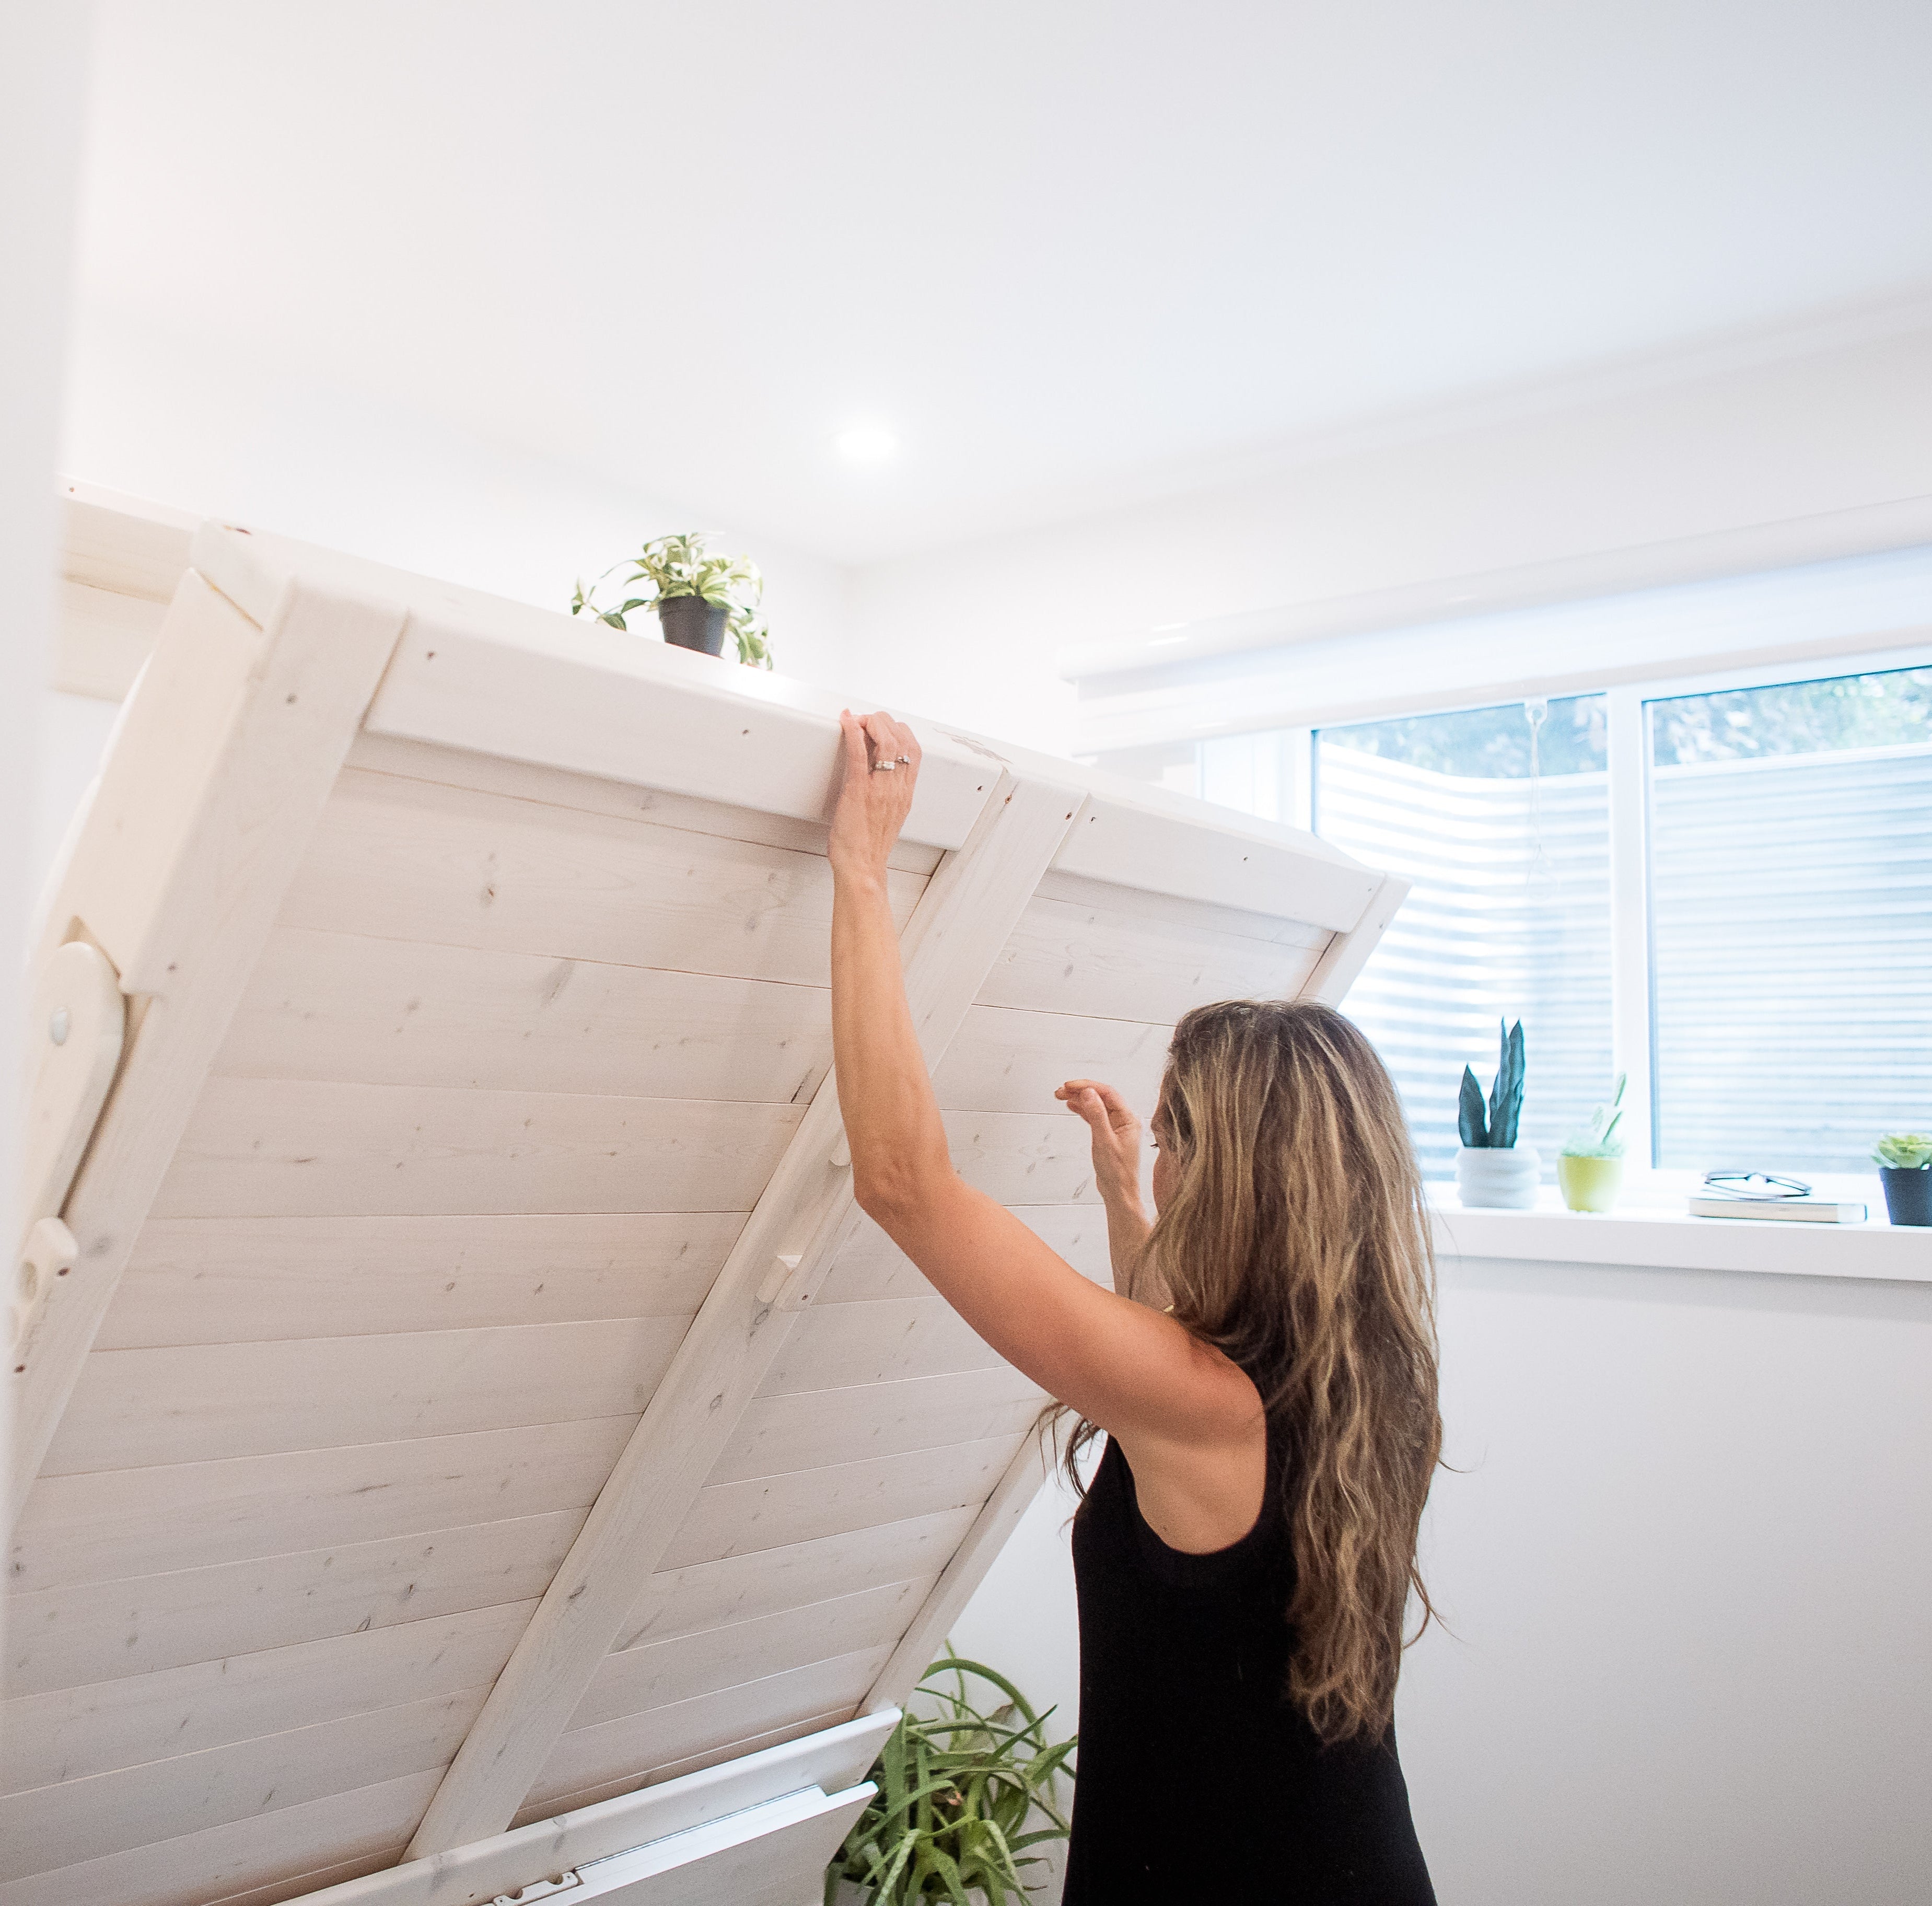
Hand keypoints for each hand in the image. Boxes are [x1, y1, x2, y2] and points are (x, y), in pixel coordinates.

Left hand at [830, 709, 920, 880]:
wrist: (862, 868)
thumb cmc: (869, 848)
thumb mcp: (889, 817)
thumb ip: (889, 795)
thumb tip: (880, 778)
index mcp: (905, 794)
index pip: (915, 750)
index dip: (901, 731)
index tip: (886, 727)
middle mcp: (897, 788)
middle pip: (902, 739)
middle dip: (884, 721)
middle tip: (868, 720)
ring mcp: (879, 788)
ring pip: (885, 740)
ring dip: (871, 722)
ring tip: (858, 720)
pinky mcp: (858, 790)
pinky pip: (859, 753)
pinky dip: (853, 732)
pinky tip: (846, 722)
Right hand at [1056, 1078, 1145, 1213]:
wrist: (1118, 1193)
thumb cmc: (1117, 1173)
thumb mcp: (1104, 1141)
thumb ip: (1097, 1115)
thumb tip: (1089, 1093)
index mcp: (1130, 1119)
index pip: (1108, 1093)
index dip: (1088, 1085)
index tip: (1070, 1085)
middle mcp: (1125, 1120)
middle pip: (1101, 1096)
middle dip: (1081, 1091)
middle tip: (1062, 1090)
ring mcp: (1117, 1127)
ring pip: (1097, 1105)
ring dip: (1080, 1099)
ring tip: (1062, 1096)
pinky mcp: (1109, 1134)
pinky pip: (1095, 1116)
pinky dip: (1083, 1110)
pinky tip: (1072, 1106)